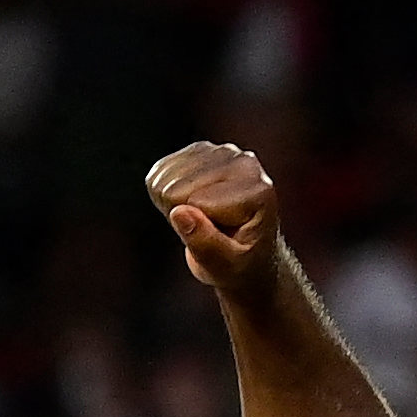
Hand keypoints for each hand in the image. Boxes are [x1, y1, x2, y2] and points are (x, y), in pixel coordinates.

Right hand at [150, 140, 283, 295]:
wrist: (247, 254)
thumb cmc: (239, 264)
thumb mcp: (225, 267)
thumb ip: (204, 243)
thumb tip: (179, 212)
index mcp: (257, 190)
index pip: (196, 202)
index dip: (194, 229)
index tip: (216, 241)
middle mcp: (243, 163)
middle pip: (177, 186)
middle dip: (181, 214)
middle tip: (208, 230)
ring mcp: (222, 152)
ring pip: (165, 176)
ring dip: (172, 203)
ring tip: (201, 218)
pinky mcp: (203, 150)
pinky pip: (160, 170)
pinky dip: (164, 191)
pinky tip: (189, 204)